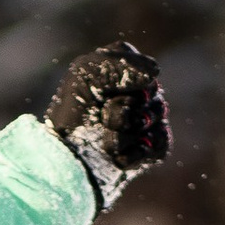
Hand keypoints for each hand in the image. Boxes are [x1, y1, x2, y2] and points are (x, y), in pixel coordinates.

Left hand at [45, 40, 170, 209]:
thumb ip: (118, 61)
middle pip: (152, 93)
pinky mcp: (153, 150)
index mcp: (126, 73)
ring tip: (103, 142)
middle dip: (121, 109)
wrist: (65, 163)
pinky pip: (159, 147)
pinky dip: (134, 154)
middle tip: (101, 118)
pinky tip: (116, 159)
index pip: (145, 67)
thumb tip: (154, 74)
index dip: (123, 80)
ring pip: (154, 119)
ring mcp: (149, 123)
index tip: (100, 92)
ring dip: (122, 133)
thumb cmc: (71, 116)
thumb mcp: (84, 73)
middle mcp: (141, 95)